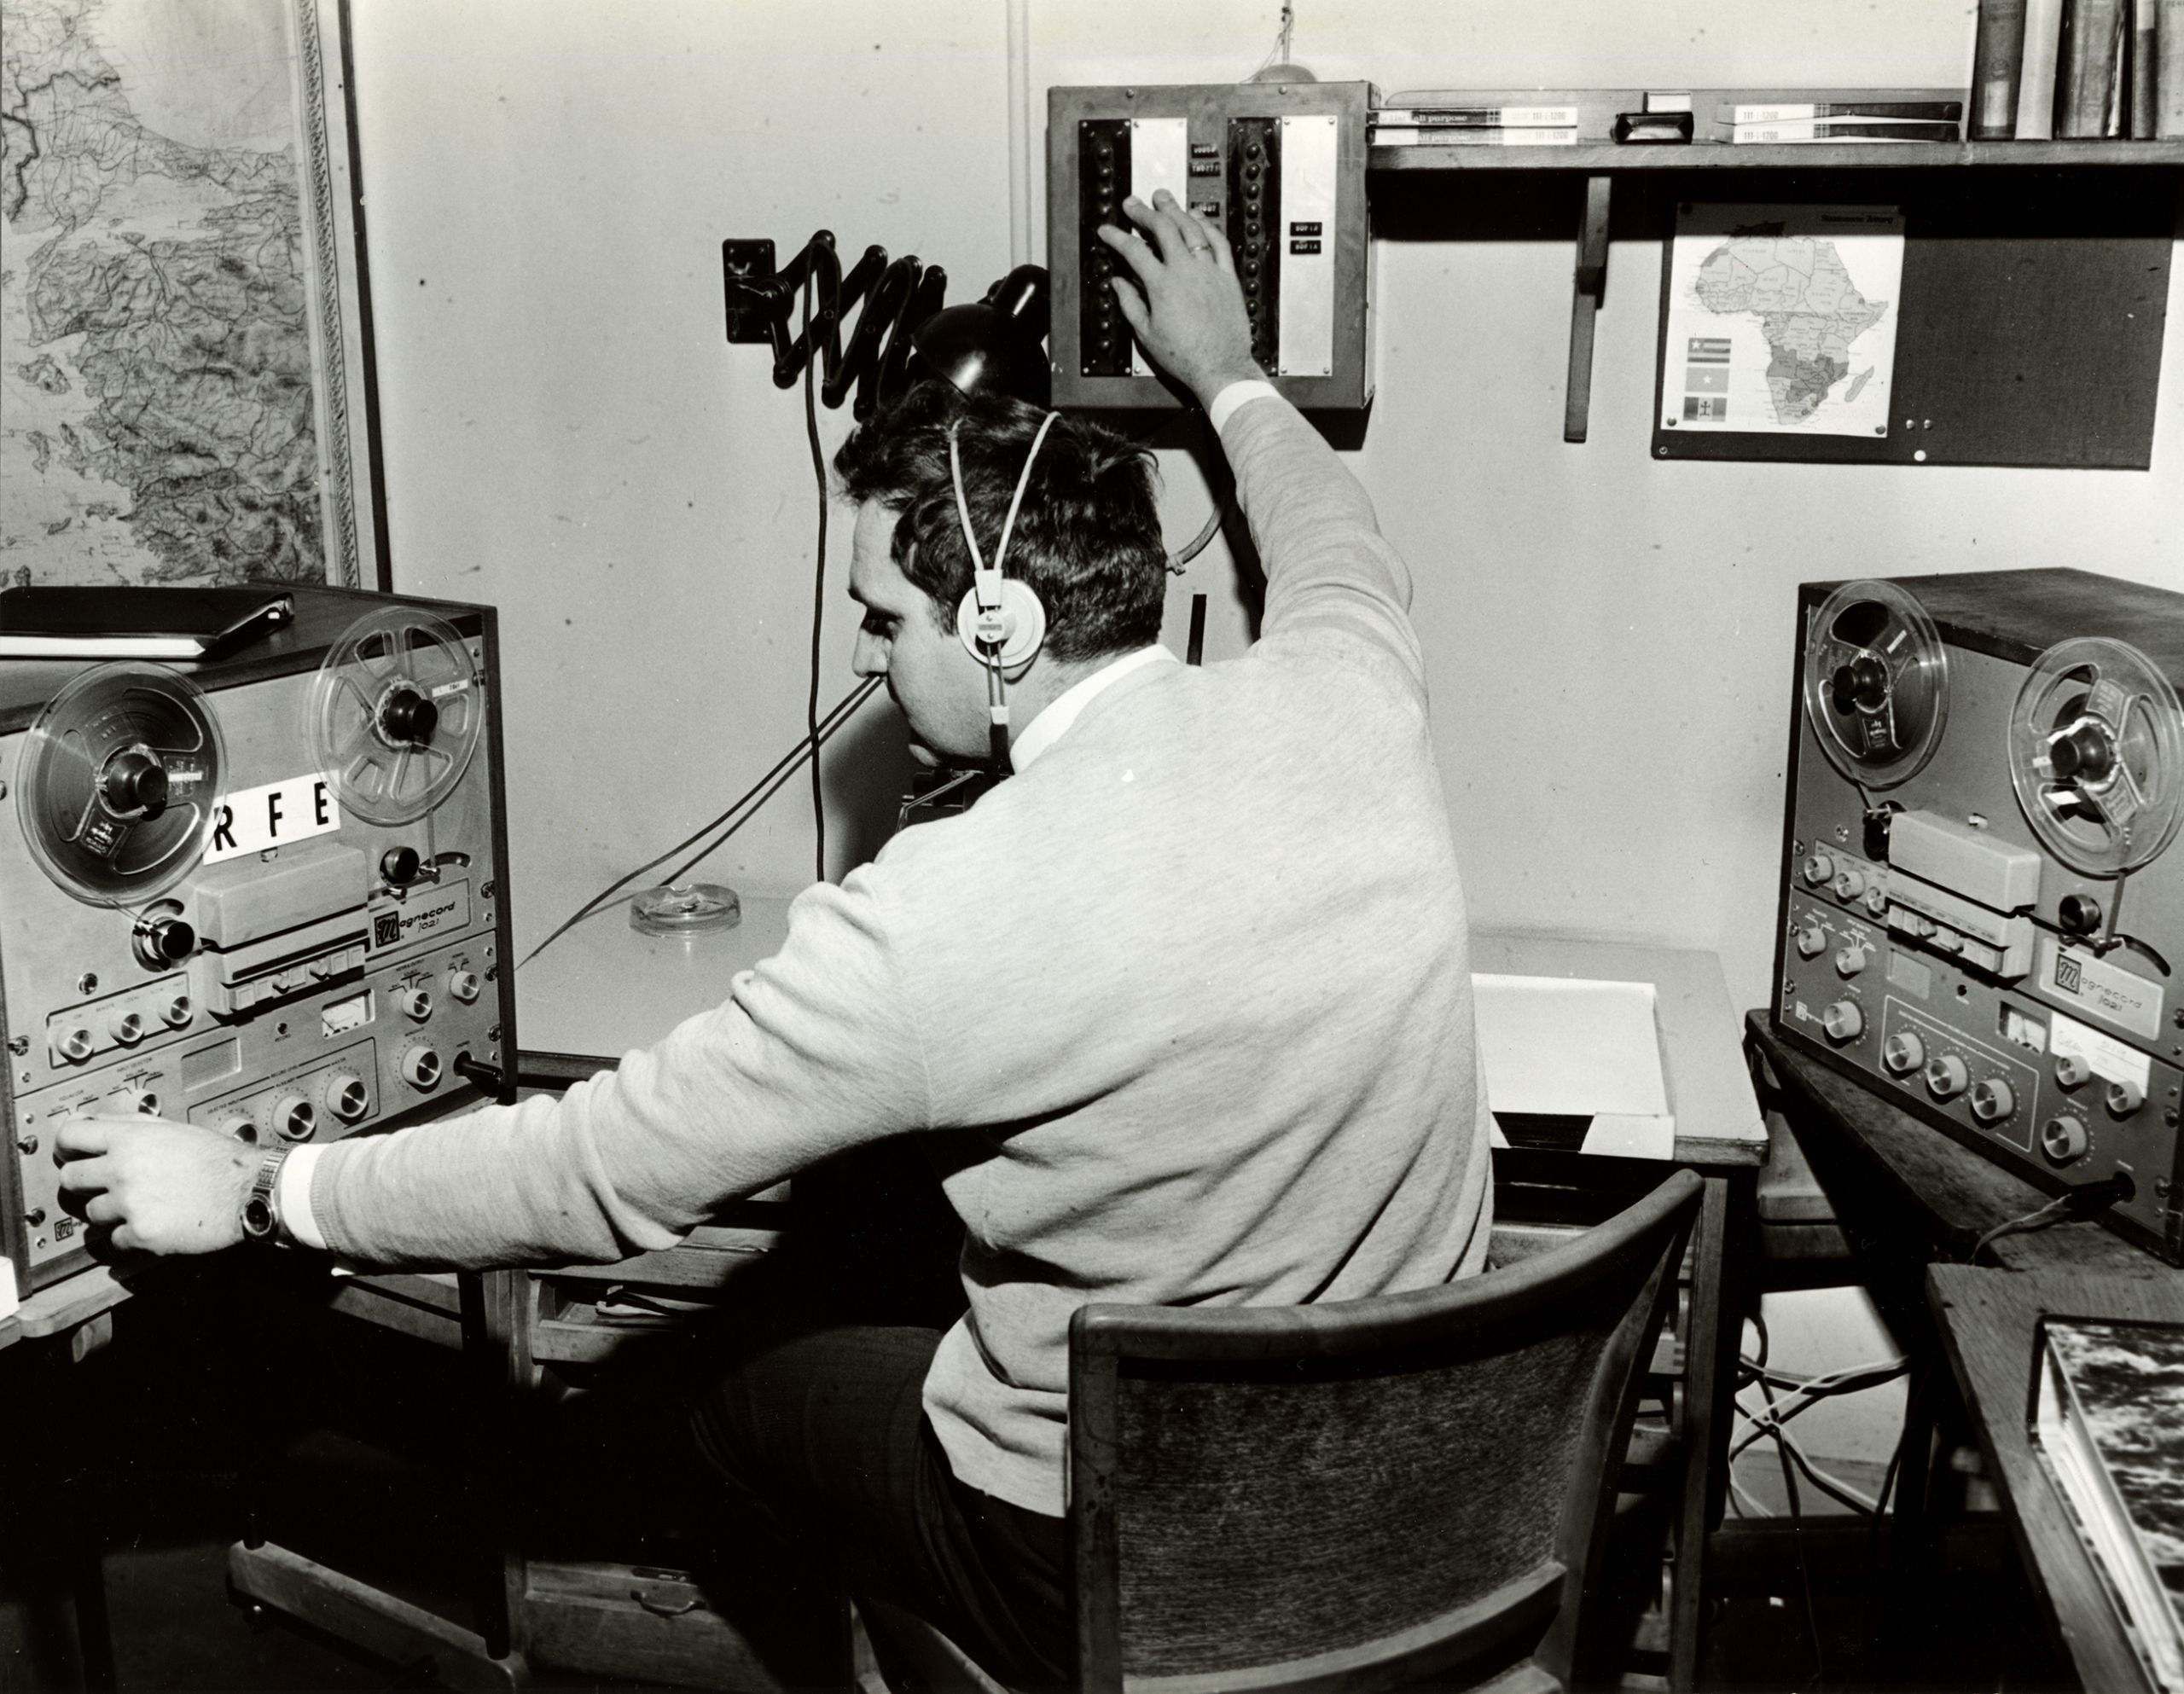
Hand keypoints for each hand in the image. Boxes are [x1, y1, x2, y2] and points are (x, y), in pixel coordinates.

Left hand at [54, 1114, 260, 1254]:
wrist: (250, 1191)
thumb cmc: (219, 1160)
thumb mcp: (175, 1129)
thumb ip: (132, 1125)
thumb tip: (97, 1122)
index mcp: (131, 1139)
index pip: (70, 1136)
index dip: (66, 1145)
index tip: (70, 1152)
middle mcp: (123, 1170)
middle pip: (70, 1179)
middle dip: (85, 1183)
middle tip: (104, 1185)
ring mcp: (129, 1204)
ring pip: (91, 1214)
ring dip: (111, 1213)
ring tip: (140, 1206)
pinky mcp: (141, 1234)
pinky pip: (114, 1241)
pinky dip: (130, 1238)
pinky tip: (152, 1225)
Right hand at [1096, 190, 1263, 409]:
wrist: (1221, 367)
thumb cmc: (1186, 357)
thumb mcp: (1147, 334)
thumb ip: (1130, 303)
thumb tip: (1119, 284)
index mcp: (1162, 285)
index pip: (1133, 250)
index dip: (1117, 236)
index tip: (1107, 231)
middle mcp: (1186, 272)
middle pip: (1163, 229)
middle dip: (1144, 212)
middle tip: (1133, 204)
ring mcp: (1209, 271)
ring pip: (1191, 229)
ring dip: (1175, 210)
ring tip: (1163, 199)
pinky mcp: (1228, 277)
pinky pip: (1218, 242)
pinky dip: (1207, 226)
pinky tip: (1198, 218)